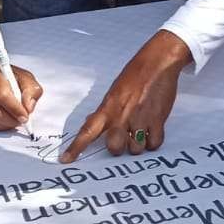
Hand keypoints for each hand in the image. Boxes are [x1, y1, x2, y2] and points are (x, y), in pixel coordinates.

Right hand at [0, 61, 43, 130]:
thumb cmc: (6, 76)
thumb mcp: (24, 77)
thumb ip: (31, 90)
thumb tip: (28, 108)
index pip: (1, 94)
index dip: (14, 108)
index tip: (24, 116)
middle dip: (10, 119)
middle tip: (21, 121)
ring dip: (4, 124)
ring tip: (13, 120)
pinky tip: (2, 121)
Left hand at [62, 31, 190, 162]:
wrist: (157, 63)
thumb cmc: (135, 75)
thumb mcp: (114, 92)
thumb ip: (105, 111)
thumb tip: (94, 124)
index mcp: (108, 108)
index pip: (87, 131)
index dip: (76, 147)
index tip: (66, 160)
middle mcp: (121, 116)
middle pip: (114, 148)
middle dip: (119, 148)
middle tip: (124, 138)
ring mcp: (140, 119)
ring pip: (135, 149)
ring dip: (138, 144)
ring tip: (142, 130)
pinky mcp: (157, 120)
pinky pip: (153, 144)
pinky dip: (153, 141)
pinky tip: (152, 130)